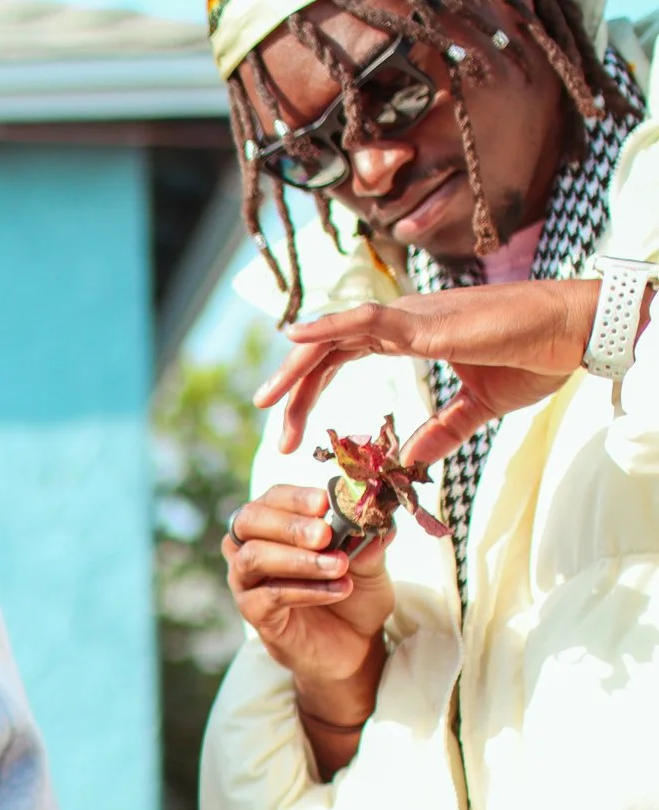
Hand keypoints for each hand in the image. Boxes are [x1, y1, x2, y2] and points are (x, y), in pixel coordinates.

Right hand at [223, 485, 392, 725]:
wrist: (355, 645)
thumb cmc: (355, 594)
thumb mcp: (371, 562)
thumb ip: (368, 541)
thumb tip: (374, 519)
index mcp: (275, 525)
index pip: (272, 498)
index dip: (295, 497)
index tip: (326, 501)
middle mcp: (251, 548)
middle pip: (248, 521)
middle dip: (288, 524)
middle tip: (325, 534)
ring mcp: (247, 582)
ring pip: (252, 558)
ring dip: (297, 559)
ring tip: (339, 565)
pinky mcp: (254, 613)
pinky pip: (269, 596)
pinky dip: (306, 590)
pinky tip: (338, 589)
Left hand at [257, 282, 597, 462]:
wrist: (574, 332)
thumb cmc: (535, 356)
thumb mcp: (479, 406)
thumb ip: (442, 431)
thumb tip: (410, 461)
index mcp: (410, 336)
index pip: (342, 359)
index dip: (311, 391)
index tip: (291, 431)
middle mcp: (402, 322)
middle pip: (328, 351)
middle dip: (294, 390)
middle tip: (270, 428)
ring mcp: (412, 317)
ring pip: (335, 337)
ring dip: (298, 369)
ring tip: (266, 400)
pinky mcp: (426, 323)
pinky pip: (367, 321)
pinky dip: (329, 327)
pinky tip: (297, 339)